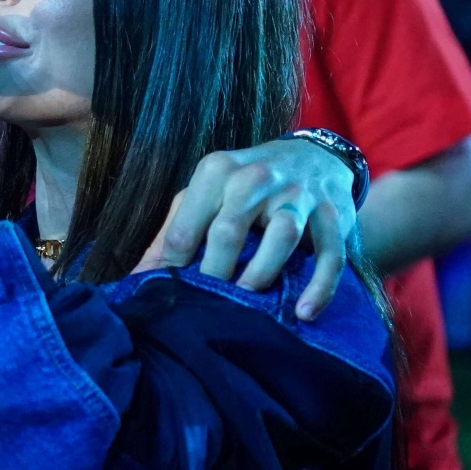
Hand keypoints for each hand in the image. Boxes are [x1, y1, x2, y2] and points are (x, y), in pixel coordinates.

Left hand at [157, 138, 356, 319]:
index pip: (185, 227)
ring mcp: (297, 194)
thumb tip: (138, 278)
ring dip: (261, 276)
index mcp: (216, 171)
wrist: (313, 157)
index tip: (170, 295)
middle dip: (215, 274)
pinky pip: (328, 256)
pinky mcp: (332, 214)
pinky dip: (318, 287)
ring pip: (280, 237)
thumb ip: (175, 230)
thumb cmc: (246, 184)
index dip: (173, 266)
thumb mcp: (207, 193)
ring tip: (249, 305)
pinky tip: (302, 312)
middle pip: (228, 231)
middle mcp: (255, 177)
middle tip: (209, 305)